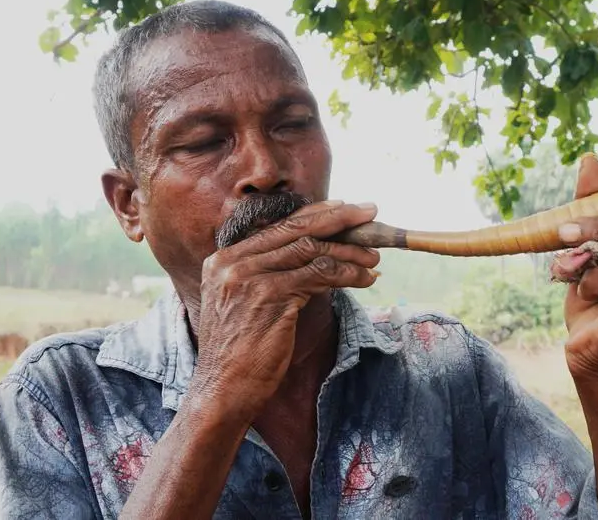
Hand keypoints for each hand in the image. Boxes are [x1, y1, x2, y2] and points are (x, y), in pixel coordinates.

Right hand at [188, 200, 381, 422]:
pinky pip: (320, 275)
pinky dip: (348, 274)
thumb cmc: (241, 352)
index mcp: (224, 259)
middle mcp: (233, 263)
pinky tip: (365, 279)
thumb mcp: (245, 303)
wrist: (223, 390)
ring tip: (374, 258)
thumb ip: (267, 274)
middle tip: (369, 212)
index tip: (344, 208)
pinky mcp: (271, 297)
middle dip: (339, 218)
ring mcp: (250, 278)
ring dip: (349, 252)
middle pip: (296, 229)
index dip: (315, 214)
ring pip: (312, 250)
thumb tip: (312, 252)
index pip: (278, 226)